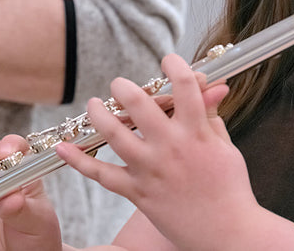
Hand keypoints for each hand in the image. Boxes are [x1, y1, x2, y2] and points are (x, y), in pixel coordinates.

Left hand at [55, 54, 254, 249]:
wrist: (229, 233)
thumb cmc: (230, 189)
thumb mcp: (226, 146)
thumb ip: (211, 115)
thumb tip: (209, 88)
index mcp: (196, 132)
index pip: (183, 85)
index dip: (174, 65)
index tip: (167, 59)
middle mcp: (170, 147)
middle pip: (138, 104)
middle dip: (124, 88)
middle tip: (119, 86)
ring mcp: (151, 169)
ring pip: (114, 133)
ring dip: (98, 114)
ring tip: (94, 105)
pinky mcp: (137, 192)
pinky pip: (101, 174)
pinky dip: (78, 160)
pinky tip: (63, 146)